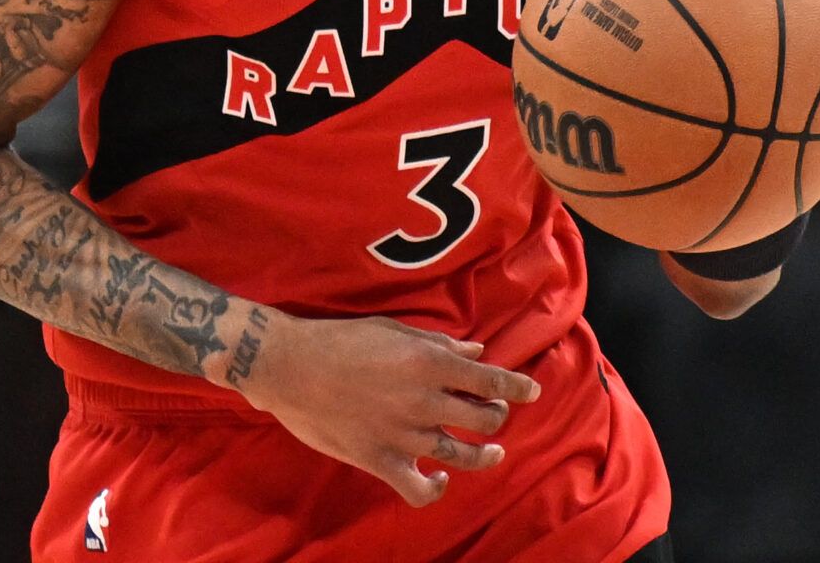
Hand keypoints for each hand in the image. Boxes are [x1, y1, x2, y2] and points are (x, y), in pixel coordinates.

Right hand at [230, 312, 539, 506]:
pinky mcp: (380, 460)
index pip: (491, 380)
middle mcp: (424, 400)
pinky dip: (437, 487)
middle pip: (484, 419)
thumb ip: (438, 343)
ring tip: (491, 452)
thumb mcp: (393, 330)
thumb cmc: (340, 340)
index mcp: (430, 362)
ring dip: (483, 454)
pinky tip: (441, 478)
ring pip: (463, 454)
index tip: (531, 391)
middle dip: (496, 416)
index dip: (517, 387)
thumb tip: (477, 352)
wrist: (288, 366)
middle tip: (493, 413)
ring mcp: (404, 435)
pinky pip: (421, 488)